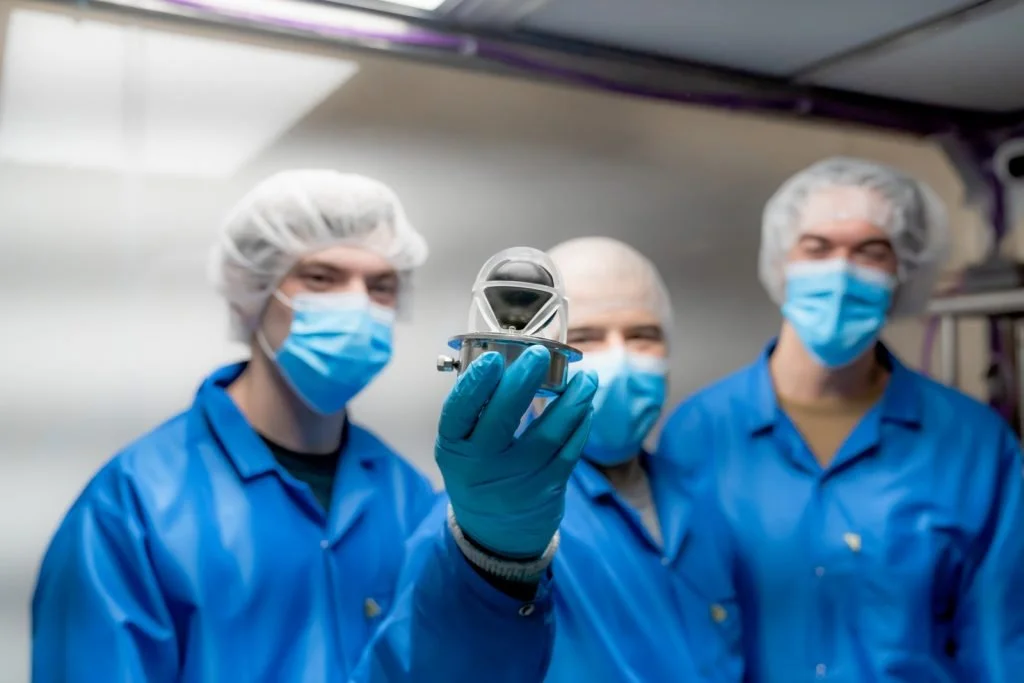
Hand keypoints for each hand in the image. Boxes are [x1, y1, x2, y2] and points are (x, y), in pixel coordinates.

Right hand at [436, 346, 596, 558]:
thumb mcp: (463, 446)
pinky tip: (586, 404)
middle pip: (502, 421)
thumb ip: (478, 410)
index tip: (493, 358)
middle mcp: (481, 466)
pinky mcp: (547, 490)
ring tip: (586, 377)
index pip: (458, 413)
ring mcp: (516, 481)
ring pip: (547, 436)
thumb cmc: (479, 470)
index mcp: (453, 447)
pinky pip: (569, 452)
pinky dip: (580, 425)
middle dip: (523, 383)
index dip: (474, 385)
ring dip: (570, 402)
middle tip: (540, 354)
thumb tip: (511, 357)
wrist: (495, 532)